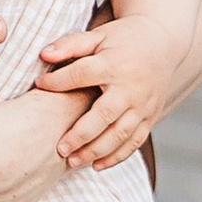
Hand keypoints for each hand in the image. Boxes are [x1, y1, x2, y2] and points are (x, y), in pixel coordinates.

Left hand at [38, 13, 182, 169]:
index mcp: (115, 64)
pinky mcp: (151, 116)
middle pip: (104, 115)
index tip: (38, 85)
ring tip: (72, 161)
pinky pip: (135, 141)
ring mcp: (144, 105)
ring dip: (96, 151)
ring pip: (120, 134)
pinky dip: (117, 156)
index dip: (58, 81)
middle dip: (81, 134)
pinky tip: (97, 165)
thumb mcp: (98, 35)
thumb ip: (71, 44)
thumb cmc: (123, 39)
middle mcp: (131, 87)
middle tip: (59, 149)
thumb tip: (44, 55)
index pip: (82, 74)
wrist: (163, 42)